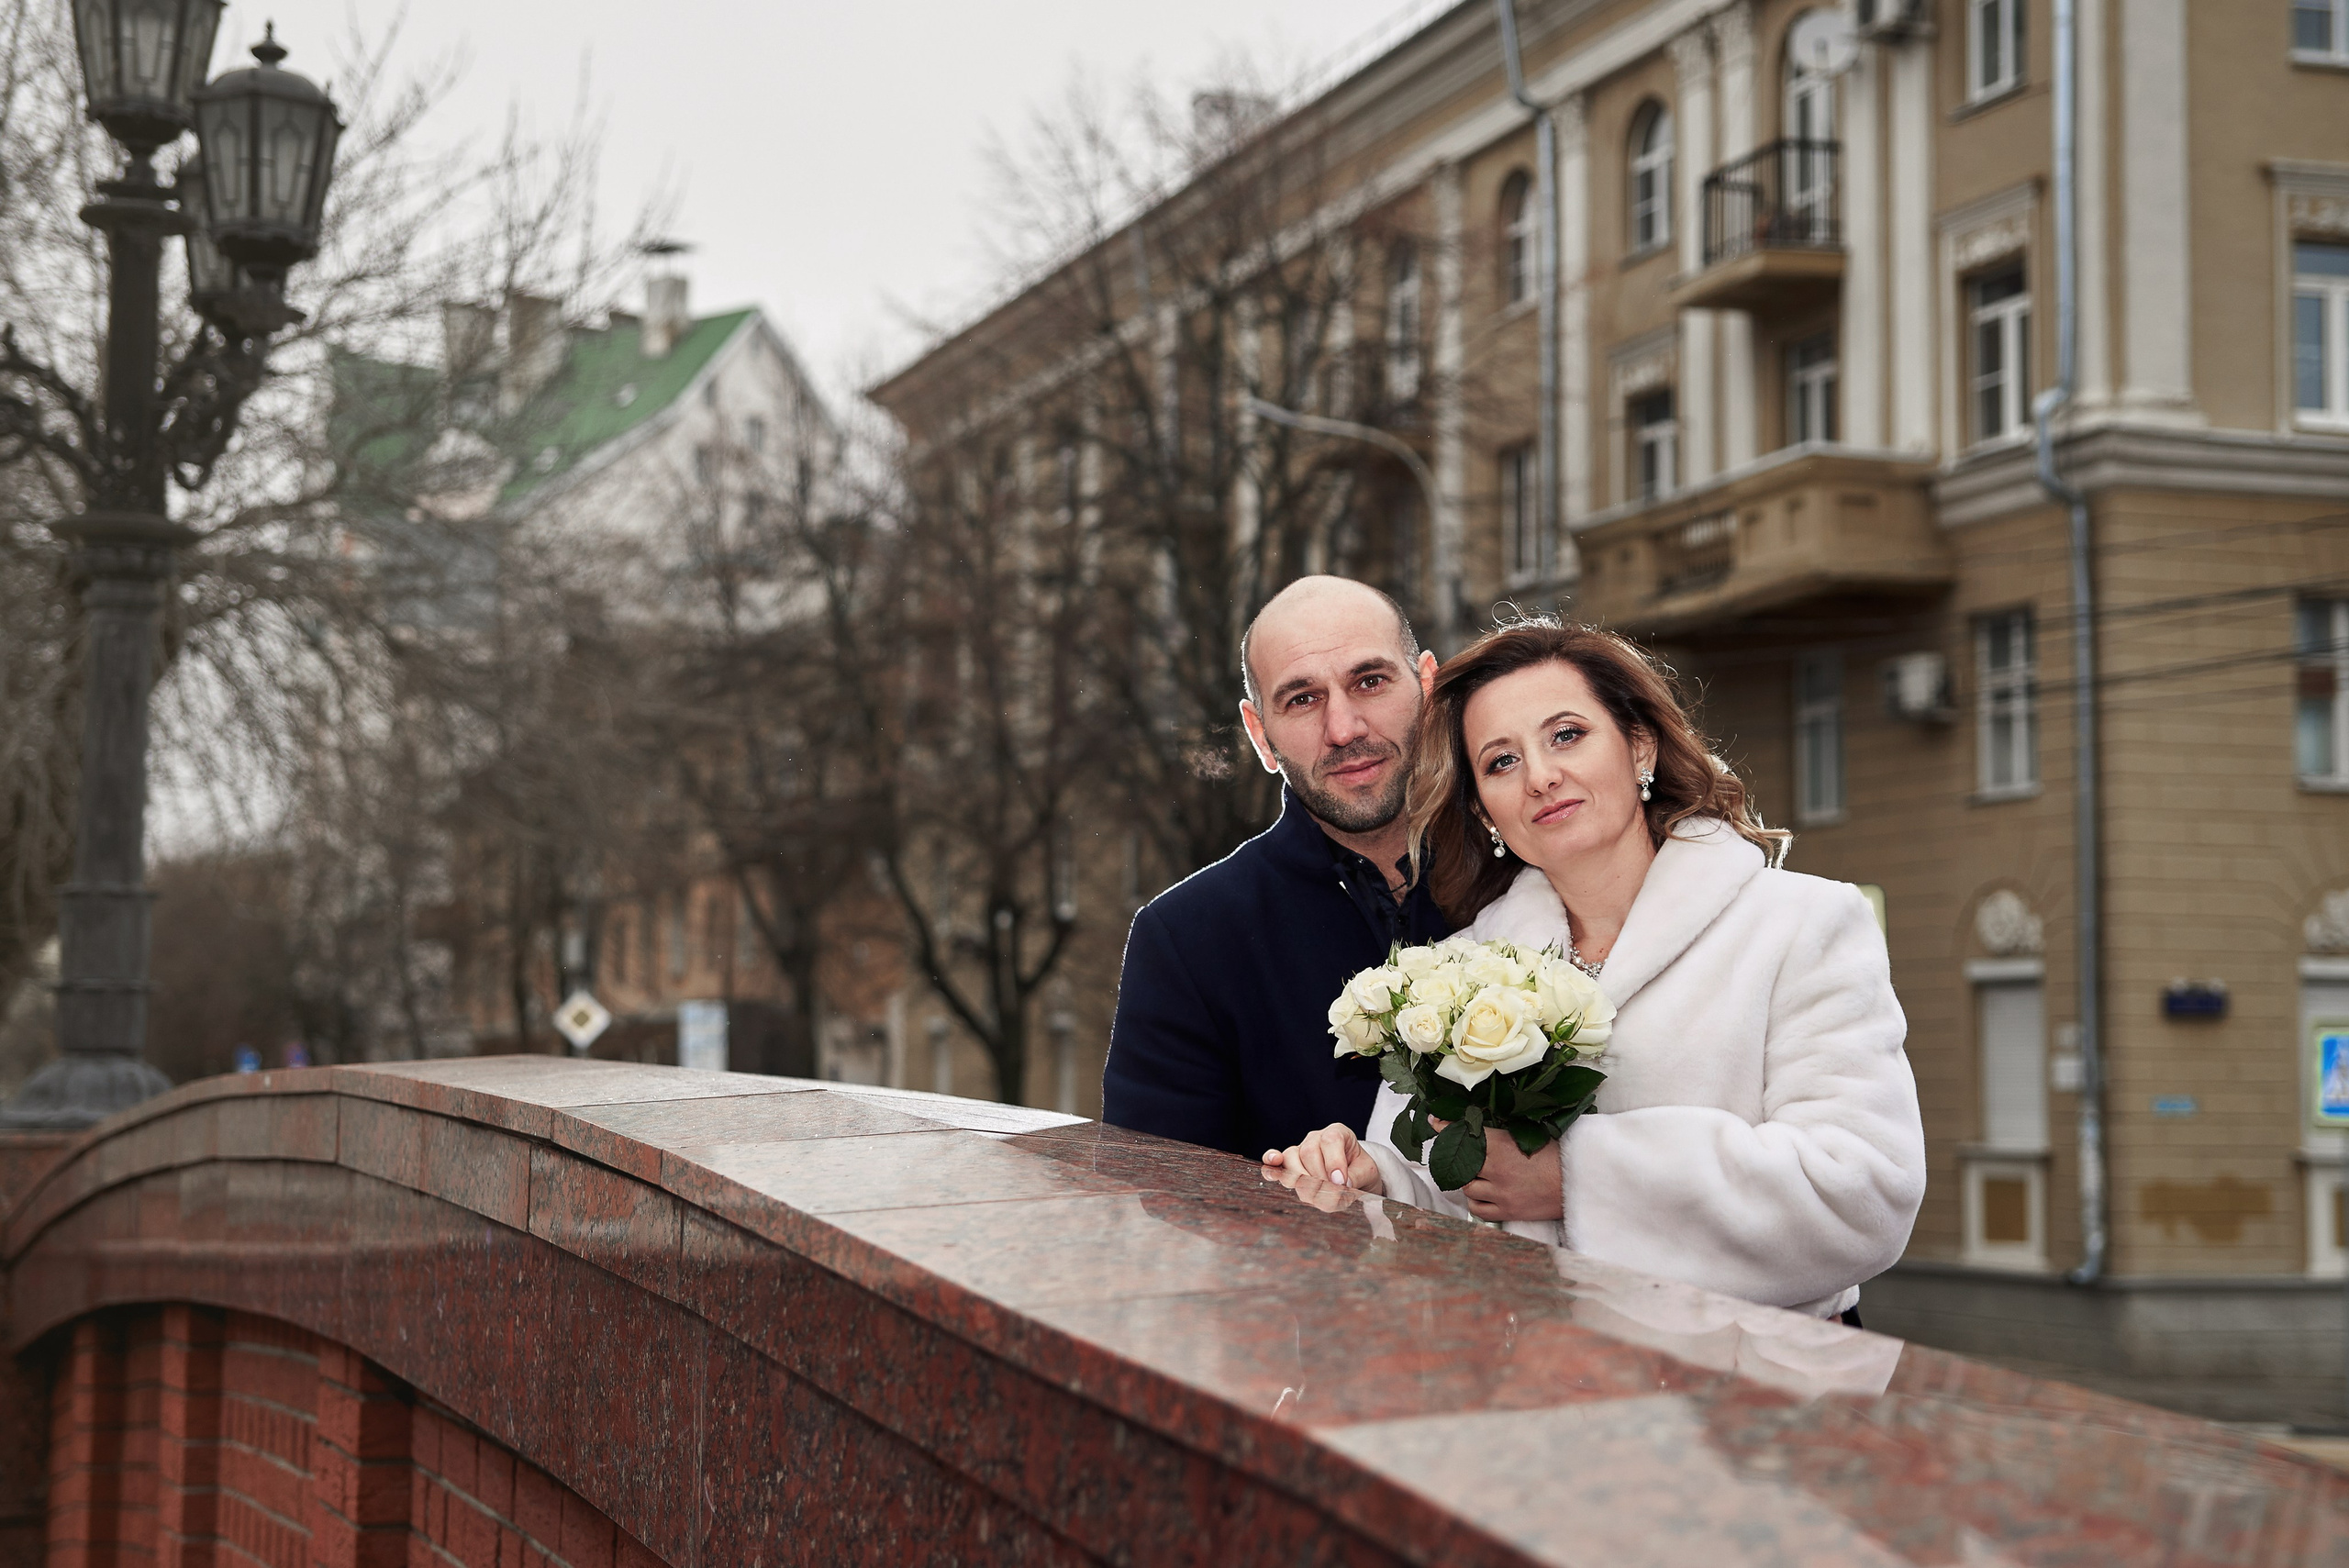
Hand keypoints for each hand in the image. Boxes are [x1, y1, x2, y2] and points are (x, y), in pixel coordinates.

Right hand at [1260, 1122, 1384, 1207]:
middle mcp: (1316, 1138)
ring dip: (1303, 1179)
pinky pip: (1274, 1160)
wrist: (1353, 1177)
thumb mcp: (1367, 1172)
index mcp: (1338, 1132)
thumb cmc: (1360, 1171)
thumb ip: (1356, 1177)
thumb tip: (1341, 1184)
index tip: (1341, 1182)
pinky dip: (1271, 1164)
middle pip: (1309, 1152)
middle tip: (1332, 1193)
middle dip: (1320, 1177)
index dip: (1334, 1162)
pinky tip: (1272, 1168)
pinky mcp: (1288, 1164)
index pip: (1331, 1140)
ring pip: (1291, 1158)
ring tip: (1317, 1193)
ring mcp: (1300, 1149)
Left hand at [1430, 1119, 1562, 1222]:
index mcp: (1501, 1145)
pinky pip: (1477, 1209)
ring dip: (1468, 1179)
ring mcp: (1500, 1193)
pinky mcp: (1507, 1211)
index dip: (1445, 1128)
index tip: (1434, 1123)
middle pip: (1460, 1162)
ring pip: (1466, 1186)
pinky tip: (1483, 1194)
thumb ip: (1502, 1135)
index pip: (1464, 1135)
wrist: (1578, 1184)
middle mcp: (1496, 1169)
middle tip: (1460, 1153)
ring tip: (1479, 1174)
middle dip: (1458, 1157)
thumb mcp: (1530, 1135)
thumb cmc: (1557, 1156)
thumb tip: (1481, 1129)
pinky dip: (1476, 1200)